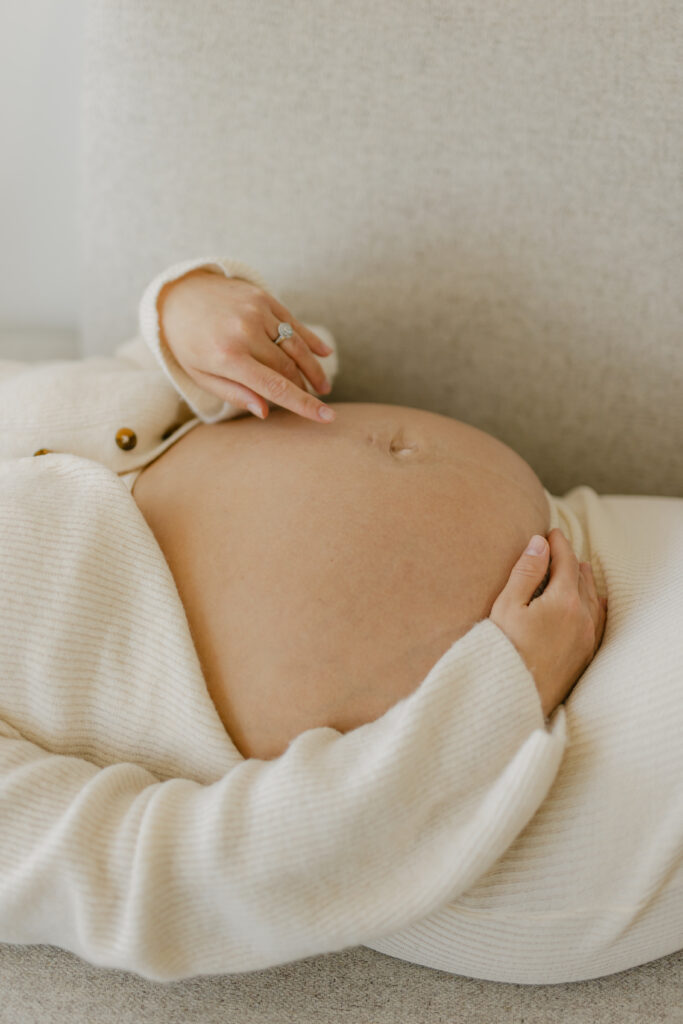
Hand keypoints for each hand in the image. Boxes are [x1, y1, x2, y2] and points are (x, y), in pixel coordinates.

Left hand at [157, 268, 336, 422]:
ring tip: (322, 386)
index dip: (304, 404)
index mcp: (228, 357)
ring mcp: (256, 311)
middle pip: (288, 367)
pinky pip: (293, 322)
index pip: (275, 386)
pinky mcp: (262, 297)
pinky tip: (324, 354)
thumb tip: (265, 410)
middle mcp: (244, 332)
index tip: (327, 417)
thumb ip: (233, 393)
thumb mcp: (200, 375)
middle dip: (305, 387)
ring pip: (296, 346)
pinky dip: (310, 340)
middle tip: (315, 401)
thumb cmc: (187, 342)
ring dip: (313, 368)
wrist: (177, 293)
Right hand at [490, 529, 606, 718]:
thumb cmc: (504, 652)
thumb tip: (539, 543)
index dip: (558, 544)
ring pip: (593, 599)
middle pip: (581, 578)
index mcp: (564, 601)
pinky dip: (594, 603)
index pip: (566, 561)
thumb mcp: (507, 606)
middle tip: (557, 548)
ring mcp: (586, 638)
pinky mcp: (584, 655)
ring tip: (576, 569)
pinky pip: (597, 620)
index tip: (550, 532)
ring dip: (583, 580)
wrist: (513, 698)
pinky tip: (593, 603)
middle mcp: (583, 618)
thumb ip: (525, 572)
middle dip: (569, 560)